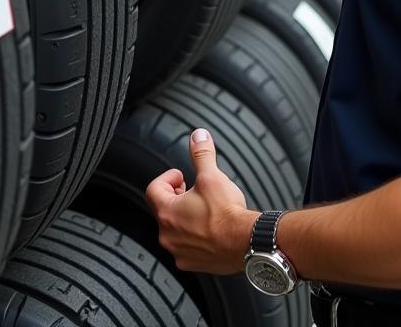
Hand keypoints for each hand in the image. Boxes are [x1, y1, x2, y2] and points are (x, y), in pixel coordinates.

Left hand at [145, 128, 257, 274]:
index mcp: (167, 213)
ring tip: (203, 208)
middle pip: (163, 210)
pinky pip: (188, 247)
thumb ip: (201, 154)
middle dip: (176, 197)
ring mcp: (180, 252)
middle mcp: (168, 236)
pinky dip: (195, 237)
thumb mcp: (212, 176)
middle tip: (191, 190)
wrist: (246, 243)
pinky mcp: (194, 264)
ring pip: (175, 230)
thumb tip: (198, 137)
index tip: (180, 175)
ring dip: (185, 217)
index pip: (154, 189)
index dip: (167, 178)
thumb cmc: (227, 214)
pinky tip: (211, 229)